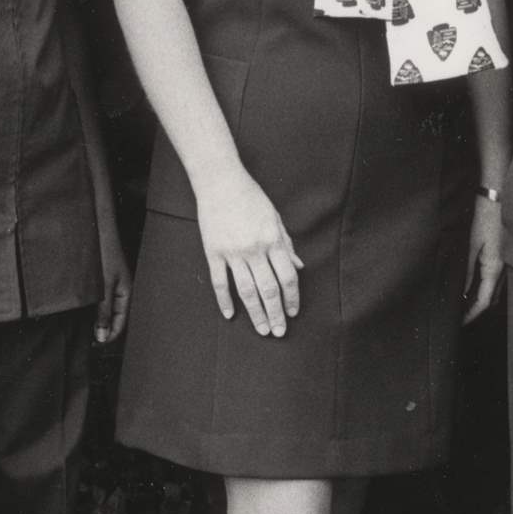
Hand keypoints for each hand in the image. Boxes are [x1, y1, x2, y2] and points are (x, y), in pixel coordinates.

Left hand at [94, 223, 131, 344]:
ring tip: (83, 324)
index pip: (121, 324)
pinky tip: (81, 306)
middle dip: (102, 329)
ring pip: (105, 308)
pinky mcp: (102, 277)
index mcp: (126, 293)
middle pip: (114, 318)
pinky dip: (92, 305)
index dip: (108, 336)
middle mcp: (121, 290)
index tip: (93, 343)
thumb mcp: (102, 287)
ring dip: (96, 317)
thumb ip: (103, 312)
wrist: (97, 224)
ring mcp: (111, 283)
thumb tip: (102, 336)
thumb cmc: (103, 250)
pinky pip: (99, 298)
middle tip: (87, 337)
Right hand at [195, 168, 302, 335]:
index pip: (287, 277)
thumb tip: (299, 268)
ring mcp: (233, 252)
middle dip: (276, 314)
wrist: (220, 182)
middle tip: (279, 332)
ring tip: (262, 329)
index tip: (293, 312)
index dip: (292, 298)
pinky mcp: (214, 252)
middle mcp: (255, 249)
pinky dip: (225, 300)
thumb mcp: (275, 218)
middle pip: (269, 290)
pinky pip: (220, 282)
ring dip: (256, 313)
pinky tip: (230, 315)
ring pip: (246, 291)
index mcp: (273, 240)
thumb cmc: (251, 197)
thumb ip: (287, 244)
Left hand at [463, 195, 504, 323]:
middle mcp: (504, 267)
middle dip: (477, 309)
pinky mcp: (505, 253)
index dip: (472, 314)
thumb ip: (466, 270)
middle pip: (492, 297)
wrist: (499, 193)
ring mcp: (507, 260)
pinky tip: (474, 283)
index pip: (484, 301)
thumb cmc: (485, 216)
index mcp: (495, 267)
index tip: (460, 323)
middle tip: (460, 315)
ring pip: (495, 288)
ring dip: (482, 297)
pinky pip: (496, 276)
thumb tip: (462, 292)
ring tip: (464, 302)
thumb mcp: (471, 244)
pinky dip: (486, 284)